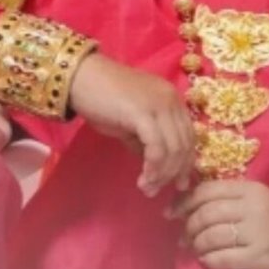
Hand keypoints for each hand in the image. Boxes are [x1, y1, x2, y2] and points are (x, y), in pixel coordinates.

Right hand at [66, 54, 197, 196]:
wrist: (80, 78)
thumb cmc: (102, 98)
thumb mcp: (131, 122)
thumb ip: (147, 141)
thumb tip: (155, 167)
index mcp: (172, 100)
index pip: (189, 136)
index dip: (185, 163)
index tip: (178, 184)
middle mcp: (171, 100)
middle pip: (184, 145)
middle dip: (173, 173)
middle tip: (156, 190)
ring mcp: (159, 105)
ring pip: (173, 149)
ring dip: (162, 174)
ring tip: (147, 188)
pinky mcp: (144, 113)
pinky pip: (157, 148)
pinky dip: (153, 168)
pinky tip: (143, 179)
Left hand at [170, 178, 268, 268]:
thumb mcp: (255, 205)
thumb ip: (227, 202)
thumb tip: (184, 207)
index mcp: (250, 189)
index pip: (208, 190)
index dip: (185, 202)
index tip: (171, 213)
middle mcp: (254, 206)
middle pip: (207, 213)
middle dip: (189, 227)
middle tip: (184, 238)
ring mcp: (258, 231)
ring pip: (213, 235)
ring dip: (198, 245)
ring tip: (197, 250)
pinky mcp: (260, 255)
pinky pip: (224, 257)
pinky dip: (211, 260)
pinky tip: (209, 261)